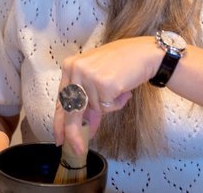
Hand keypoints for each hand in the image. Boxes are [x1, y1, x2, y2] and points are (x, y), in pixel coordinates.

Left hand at [54, 36, 158, 153]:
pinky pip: (108, 107)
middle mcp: (75, 70)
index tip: (59, 139)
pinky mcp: (104, 84)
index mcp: (70, 67)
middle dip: (74, 132)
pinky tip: (123, 89)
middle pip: (72, 109)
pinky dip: (117, 103)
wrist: (143, 53)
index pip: (62, 100)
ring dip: (109, 105)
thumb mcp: (97, 79)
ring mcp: (89, 76)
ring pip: (95, 109)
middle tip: (78, 149)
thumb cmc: (120, 65)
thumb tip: (86, 129)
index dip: (60, 122)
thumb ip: (88, 101)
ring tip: (118, 88)